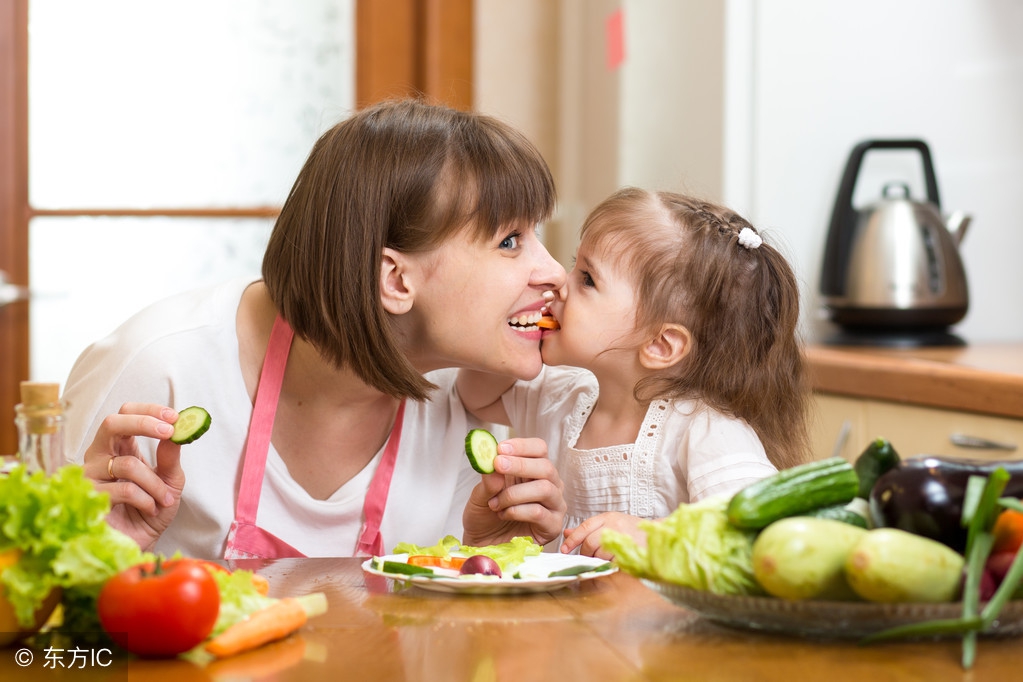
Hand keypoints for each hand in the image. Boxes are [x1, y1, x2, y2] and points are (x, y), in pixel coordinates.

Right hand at [81, 403, 184, 551]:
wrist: (141, 543)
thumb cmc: (153, 509)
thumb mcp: (170, 481)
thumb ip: (171, 457)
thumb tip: (176, 431)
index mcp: (119, 446)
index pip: (126, 413)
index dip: (148, 411)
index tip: (174, 417)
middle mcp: (100, 457)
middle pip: (111, 423)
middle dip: (143, 424)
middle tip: (169, 432)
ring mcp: (91, 477)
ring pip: (126, 464)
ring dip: (155, 482)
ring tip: (165, 499)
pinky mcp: (89, 500)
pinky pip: (124, 490)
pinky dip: (146, 499)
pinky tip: (151, 509)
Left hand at [462, 437, 565, 547]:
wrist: (482, 545)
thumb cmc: (485, 517)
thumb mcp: (480, 494)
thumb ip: (488, 479)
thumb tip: (493, 463)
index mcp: (532, 471)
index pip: (538, 449)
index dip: (522, 446)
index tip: (501, 448)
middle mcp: (548, 484)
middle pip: (546, 466)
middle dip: (520, 464)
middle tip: (498, 465)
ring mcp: (554, 505)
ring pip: (545, 488)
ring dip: (515, 493)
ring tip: (496, 503)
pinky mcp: (553, 526)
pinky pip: (539, 512)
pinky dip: (517, 511)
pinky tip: (504, 514)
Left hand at [561, 512, 645, 559]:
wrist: (656, 535)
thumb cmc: (631, 530)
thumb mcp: (610, 524)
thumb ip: (588, 529)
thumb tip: (567, 533)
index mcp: (608, 517)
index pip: (585, 527)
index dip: (573, 540)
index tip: (564, 549)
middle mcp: (614, 525)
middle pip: (590, 542)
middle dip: (587, 553)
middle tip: (591, 557)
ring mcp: (623, 537)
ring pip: (600, 553)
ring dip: (599, 558)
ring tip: (606, 557)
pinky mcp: (630, 551)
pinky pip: (612, 561)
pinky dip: (609, 563)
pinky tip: (614, 561)